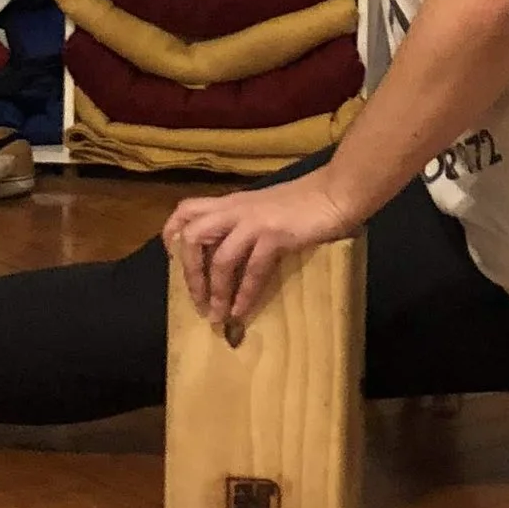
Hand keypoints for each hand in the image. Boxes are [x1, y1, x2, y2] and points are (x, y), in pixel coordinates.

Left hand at [163, 169, 357, 331]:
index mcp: (232, 203)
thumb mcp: (264, 207)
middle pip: (193, 237)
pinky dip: (244, 295)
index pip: (186, 210)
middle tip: (197, 300)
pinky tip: (242, 311)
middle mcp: (236, 210)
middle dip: (189, 273)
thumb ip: (244, 222)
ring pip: (219, 258)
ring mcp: (255, 222)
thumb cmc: (304, 201)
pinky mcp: (275, 235)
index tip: (173, 260)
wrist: (336, 192)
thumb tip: (230, 254)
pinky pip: (252, 270)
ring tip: (217, 315)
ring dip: (215, 291)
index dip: (172, 234)